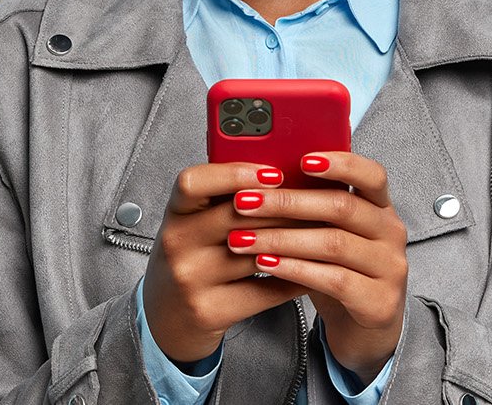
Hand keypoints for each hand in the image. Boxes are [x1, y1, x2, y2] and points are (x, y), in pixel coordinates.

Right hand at [141, 161, 310, 362]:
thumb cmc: (190, 262)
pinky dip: (296, 279)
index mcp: (174, 214)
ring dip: (298, 244)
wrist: (165, 318)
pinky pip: (265, 291)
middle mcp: (176, 244)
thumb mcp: (195, 226)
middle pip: (236, 216)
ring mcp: (191, 279)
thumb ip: (226, 202)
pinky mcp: (210, 310)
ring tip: (325, 234)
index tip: (273, 173)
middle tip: (321, 202)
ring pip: (258, 255)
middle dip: (285, 209)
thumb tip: (285, 177)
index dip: (234, 173)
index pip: (193, 182)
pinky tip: (314, 271)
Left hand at [224, 151, 407, 376]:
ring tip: (243, 239)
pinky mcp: (379, 301)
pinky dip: (295, 269)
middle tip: (244, 202)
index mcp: (380, 207)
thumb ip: (309, 206)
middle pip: (342, 207)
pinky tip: (266, 265)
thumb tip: (258, 178)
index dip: (340, 164)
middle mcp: (391, 233)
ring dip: (282, 238)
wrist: (363, 326)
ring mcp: (390, 268)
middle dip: (287, 202)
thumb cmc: (338, 269)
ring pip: (334, 243)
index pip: (371, 174)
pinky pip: (334, 280)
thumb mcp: (327, 232)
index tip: (302, 159)